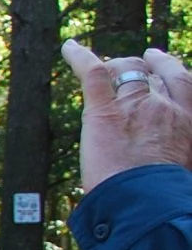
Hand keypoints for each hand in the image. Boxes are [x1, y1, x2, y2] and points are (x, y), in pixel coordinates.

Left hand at [67, 40, 191, 191]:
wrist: (146, 201)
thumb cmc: (164, 197)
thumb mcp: (182, 170)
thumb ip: (173, 156)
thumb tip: (164, 168)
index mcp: (188, 121)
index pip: (182, 83)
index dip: (170, 71)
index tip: (162, 65)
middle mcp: (165, 106)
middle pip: (154, 74)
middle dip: (144, 66)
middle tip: (137, 61)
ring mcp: (135, 104)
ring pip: (125, 70)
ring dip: (116, 65)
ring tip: (107, 64)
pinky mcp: (103, 110)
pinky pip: (94, 73)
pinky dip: (80, 57)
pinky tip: (69, 48)